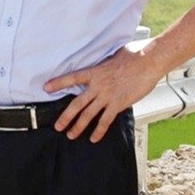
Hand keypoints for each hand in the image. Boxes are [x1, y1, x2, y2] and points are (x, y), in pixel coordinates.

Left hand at [44, 46, 160, 142]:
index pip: (72, 78)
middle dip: (65, 117)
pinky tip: (94, 138)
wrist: (147, 62)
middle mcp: (98, 85)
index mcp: (95, 72)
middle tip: (57, 126)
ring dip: (78, 126)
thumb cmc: (134, 56)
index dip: (58, 83)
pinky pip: (105, 120)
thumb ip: (105, 63)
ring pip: (88, 115)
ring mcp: (107, 96)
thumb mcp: (114, 56)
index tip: (46, 88)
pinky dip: (98, 131)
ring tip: (71, 135)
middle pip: (77, 103)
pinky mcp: (118, 104)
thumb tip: (104, 62)